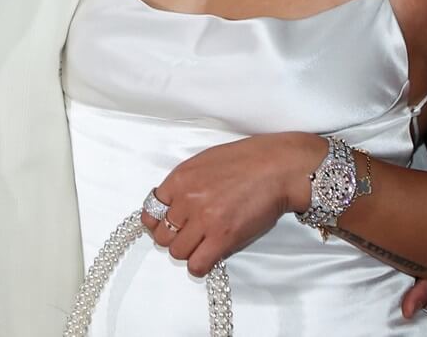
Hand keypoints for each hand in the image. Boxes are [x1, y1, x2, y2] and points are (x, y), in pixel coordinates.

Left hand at [140, 133, 320, 277]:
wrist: (276, 168)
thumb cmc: (244, 161)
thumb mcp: (203, 162)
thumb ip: (183, 184)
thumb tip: (172, 204)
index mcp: (180, 178)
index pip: (151, 211)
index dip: (157, 221)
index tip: (167, 224)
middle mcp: (187, 200)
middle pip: (162, 236)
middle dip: (173, 238)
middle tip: (188, 235)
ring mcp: (204, 221)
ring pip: (177, 252)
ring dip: (188, 252)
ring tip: (202, 244)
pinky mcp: (223, 239)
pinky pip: (197, 265)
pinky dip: (200, 265)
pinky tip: (210, 255)